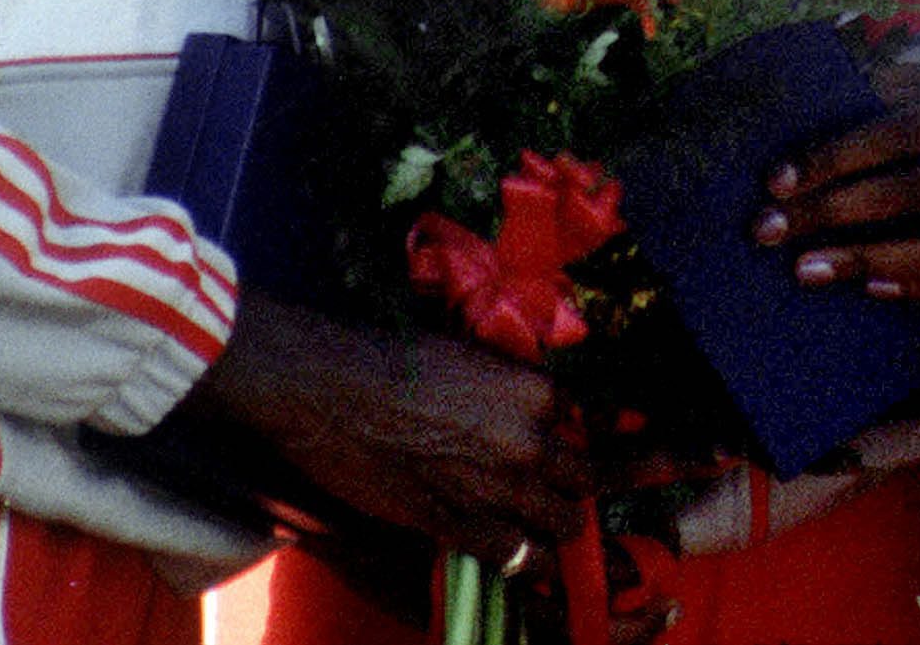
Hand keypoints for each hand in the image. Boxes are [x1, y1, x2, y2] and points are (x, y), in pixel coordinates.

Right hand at [186, 290, 591, 565]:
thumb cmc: (393, 359)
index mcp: (536, 390)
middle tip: (562, 492)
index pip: (585, 423)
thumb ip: (508, 388)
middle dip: (577, 487)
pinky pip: (517, 558)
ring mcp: (497, 487)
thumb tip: (524, 409)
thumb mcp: (472, 356)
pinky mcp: (457, 524)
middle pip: (588, 479)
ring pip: (564, 524)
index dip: (570, 437)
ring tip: (549, 531)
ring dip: (558, 528)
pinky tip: (524, 562)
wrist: (332, 386)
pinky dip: (526, 562)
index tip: (562, 445)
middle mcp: (530, 441)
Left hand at [752, 62, 919, 300]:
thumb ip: (893, 89)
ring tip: (804, 269)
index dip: (835, 157)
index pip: (898, 136)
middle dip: (831, 212)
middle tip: (768, 229)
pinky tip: (871, 287)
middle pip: (909, 194)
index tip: (777, 179)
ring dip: (865, 260)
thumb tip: (816, 111)